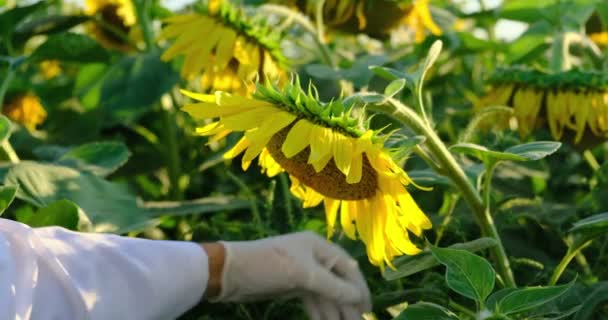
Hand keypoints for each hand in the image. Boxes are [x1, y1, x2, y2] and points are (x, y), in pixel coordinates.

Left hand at [203, 231, 371, 319]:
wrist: (230, 273)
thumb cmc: (268, 266)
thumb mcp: (303, 275)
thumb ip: (333, 286)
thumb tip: (359, 297)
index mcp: (319, 246)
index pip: (348, 268)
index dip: (359, 289)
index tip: (368, 310)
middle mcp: (314, 257)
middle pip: (339, 283)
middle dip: (348, 304)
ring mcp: (303, 272)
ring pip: (326, 294)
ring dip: (335, 312)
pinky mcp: (292, 285)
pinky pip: (313, 300)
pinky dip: (320, 312)